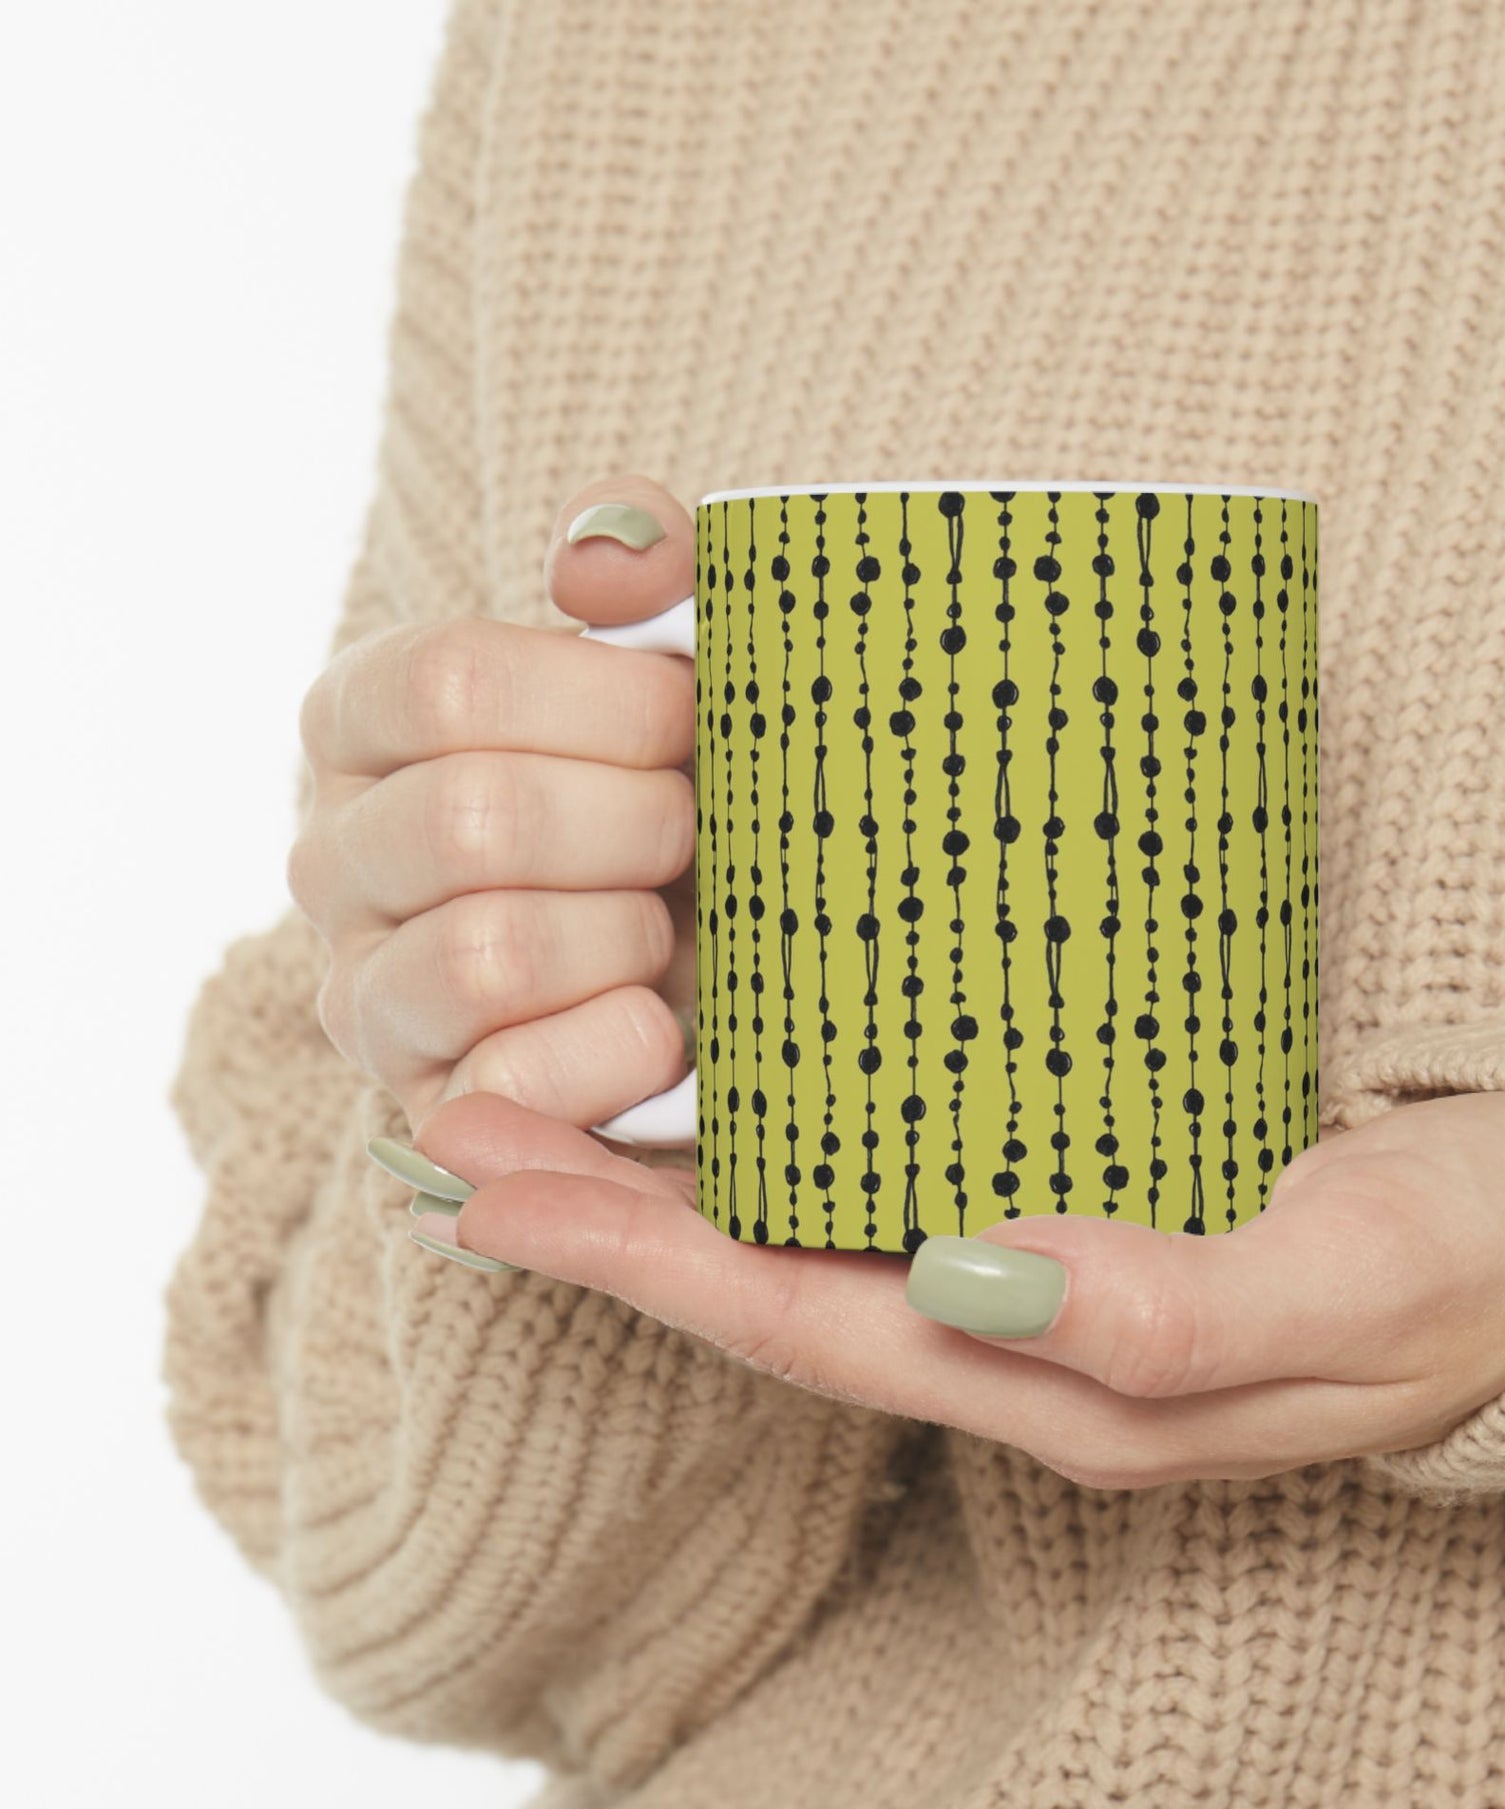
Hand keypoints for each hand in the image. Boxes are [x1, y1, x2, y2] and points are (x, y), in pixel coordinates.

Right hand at [288, 474, 698, 1135]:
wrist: (726, 952)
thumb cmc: (687, 785)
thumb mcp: (682, 658)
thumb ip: (650, 566)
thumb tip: (604, 559)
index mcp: (366, 721)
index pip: (447, 683)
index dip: (607, 704)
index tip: (689, 721)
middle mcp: (333, 855)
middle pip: (474, 820)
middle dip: (636, 826)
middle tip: (696, 832)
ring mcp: (367, 994)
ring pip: (487, 953)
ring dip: (627, 936)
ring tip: (668, 928)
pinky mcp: (429, 1109)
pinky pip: (513, 1083)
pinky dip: (621, 1048)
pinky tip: (663, 1022)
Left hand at [397, 1087, 1504, 1487]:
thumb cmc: (1472, 1262)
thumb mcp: (1353, 1282)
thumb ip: (1175, 1306)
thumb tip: (983, 1279)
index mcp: (1067, 1380)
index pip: (806, 1325)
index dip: (639, 1261)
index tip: (490, 1183)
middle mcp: (1030, 1339)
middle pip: (776, 1284)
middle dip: (607, 1216)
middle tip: (455, 1122)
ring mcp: (1051, 1276)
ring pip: (822, 1234)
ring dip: (677, 1174)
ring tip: (545, 1089)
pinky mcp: (1090, 1194)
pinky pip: (904, 1177)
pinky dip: (798, 1131)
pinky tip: (748, 1069)